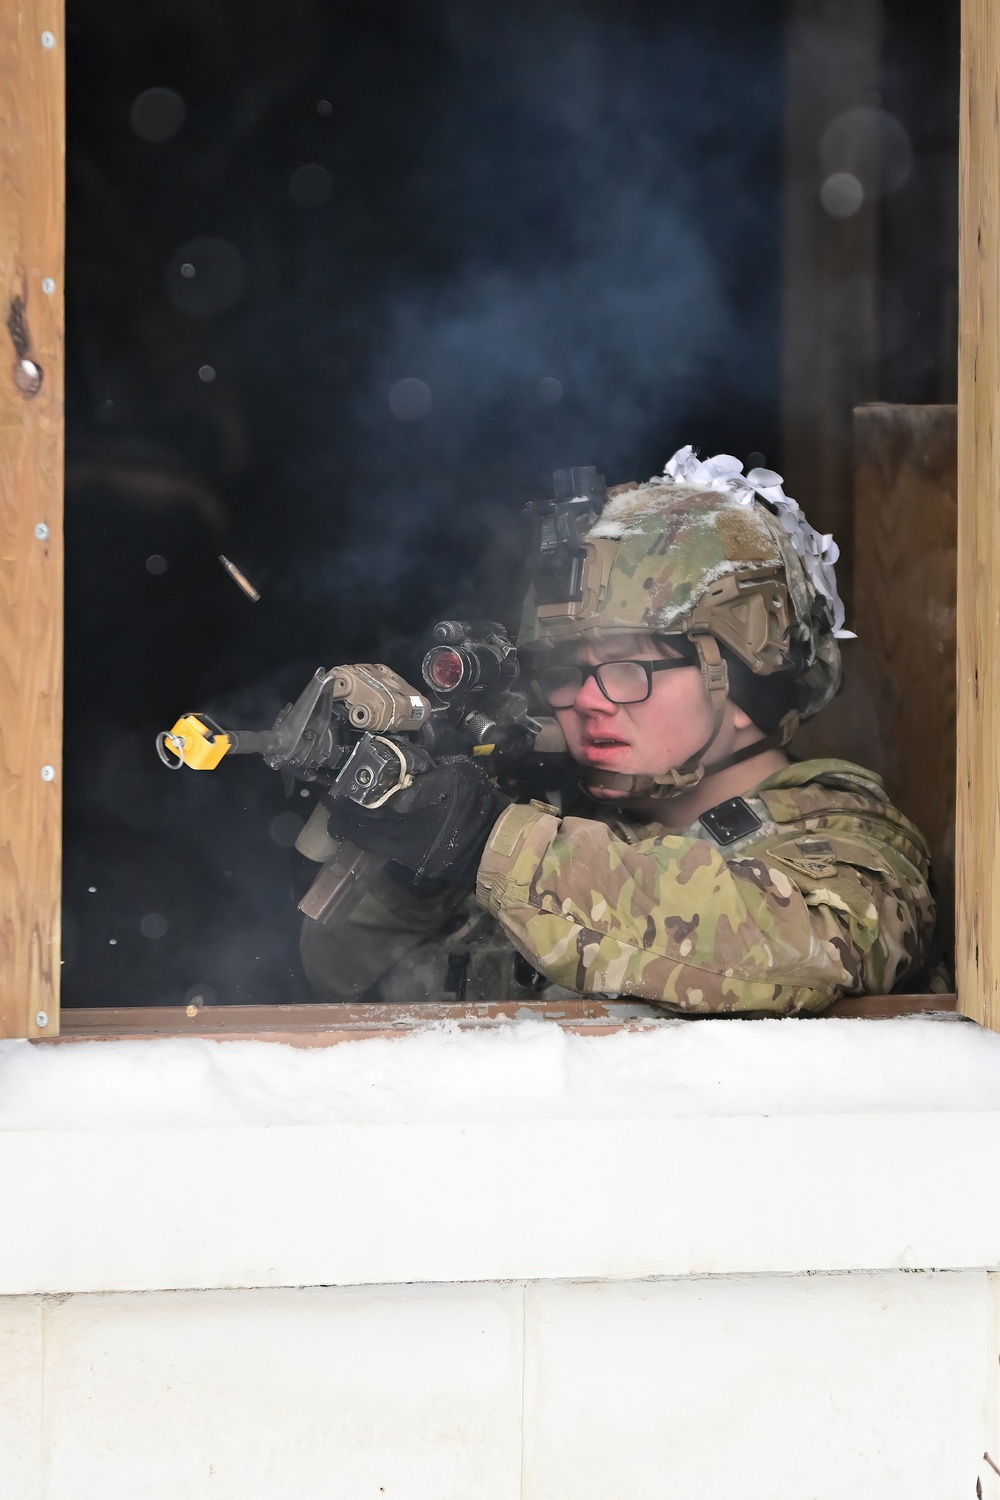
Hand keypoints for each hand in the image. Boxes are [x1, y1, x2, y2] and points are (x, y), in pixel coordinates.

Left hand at [325, 757, 509, 891]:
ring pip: (372, 839)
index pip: (380, 798)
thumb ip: (426, 771)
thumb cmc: (476, 799)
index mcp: (424, 800)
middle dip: (347, 812)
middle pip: (370, 820)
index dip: (356, 795)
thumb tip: (398, 769)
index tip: (338, 789)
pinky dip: (368, 842)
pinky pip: (384, 851)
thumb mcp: (456, 772)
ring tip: (336, 822)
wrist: (495, 839)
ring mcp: (413, 848)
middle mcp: (414, 826)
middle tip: (331, 803)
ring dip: (352, 830)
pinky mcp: (415, 862)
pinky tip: (357, 835)